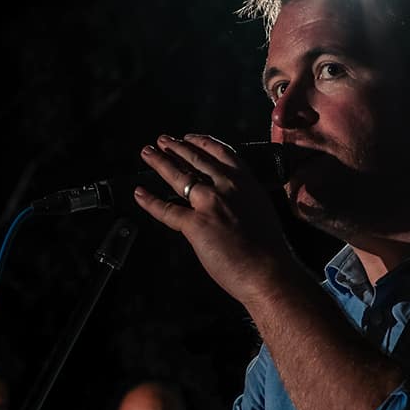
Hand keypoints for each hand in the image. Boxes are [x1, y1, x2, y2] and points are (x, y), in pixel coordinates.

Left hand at [133, 135, 296, 308]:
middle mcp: (227, 186)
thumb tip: (227, 202)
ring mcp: (209, 203)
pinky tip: (140, 193)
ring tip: (148, 154)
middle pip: (196, 159)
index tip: (189, 138)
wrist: (269, 271)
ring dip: (160, 162)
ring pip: (179, 177)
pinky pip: (167, 209)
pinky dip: (150, 201)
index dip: (201, 142)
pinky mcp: (195, 224)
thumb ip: (243, 199)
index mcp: (246, 182)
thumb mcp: (261, 210)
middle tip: (162, 141)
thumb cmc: (269, 250)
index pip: (220, 152)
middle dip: (176, 148)